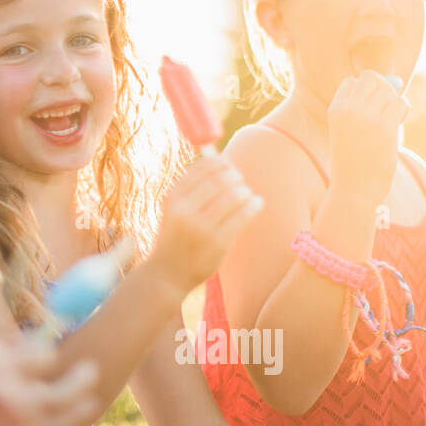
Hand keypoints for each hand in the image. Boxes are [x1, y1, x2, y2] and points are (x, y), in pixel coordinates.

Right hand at [145, 153, 263, 293]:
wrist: (169, 272)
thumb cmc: (177, 235)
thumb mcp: (176, 208)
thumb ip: (194, 184)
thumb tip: (216, 153)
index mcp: (172, 197)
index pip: (201, 168)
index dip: (220, 163)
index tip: (229, 167)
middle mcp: (184, 210)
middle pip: (219, 180)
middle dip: (235, 177)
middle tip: (241, 182)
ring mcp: (200, 227)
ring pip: (233, 196)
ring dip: (246, 191)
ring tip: (248, 195)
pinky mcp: (217, 242)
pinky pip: (242, 216)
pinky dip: (254, 205)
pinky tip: (257, 203)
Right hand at [327, 71, 409, 205]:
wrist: (355, 187)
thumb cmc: (354, 157)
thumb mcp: (349, 128)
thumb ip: (366, 103)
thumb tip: (394, 79)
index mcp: (335, 109)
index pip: (353, 81)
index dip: (364, 93)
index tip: (367, 111)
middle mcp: (348, 109)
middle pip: (372, 78)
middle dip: (382, 90)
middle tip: (383, 111)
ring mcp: (366, 117)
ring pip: (389, 90)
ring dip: (393, 102)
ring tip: (388, 121)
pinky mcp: (384, 127)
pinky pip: (401, 103)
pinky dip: (402, 110)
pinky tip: (395, 125)